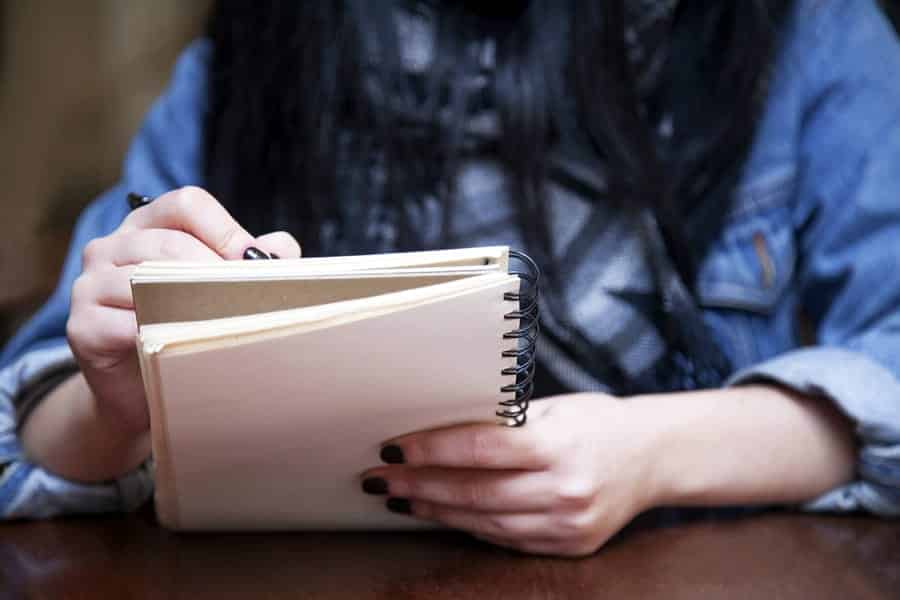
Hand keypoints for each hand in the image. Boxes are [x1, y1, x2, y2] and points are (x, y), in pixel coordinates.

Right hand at [66, 186, 300, 434]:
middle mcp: (111, 246)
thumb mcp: (219, 288)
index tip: (255, 260)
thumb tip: (282, 249)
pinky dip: (161, 334)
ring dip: (193, 302)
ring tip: (225, 319)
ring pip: (145, 280)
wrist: (141, 389)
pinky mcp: (83, 326)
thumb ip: (248, 262)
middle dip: (215, 271)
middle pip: (169, 243)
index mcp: (148, 226)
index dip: (225, 229)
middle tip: (248, 297)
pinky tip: (185, 344)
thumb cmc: (185, 327)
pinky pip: (125, 324)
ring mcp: (90, 285)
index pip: (186, 204)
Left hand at [361, 393, 664, 556]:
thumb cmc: (598, 422)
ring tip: (402, 498)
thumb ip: (506, 423)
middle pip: (475, 491)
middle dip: (419, 486)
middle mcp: (564, 489)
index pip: (480, 448)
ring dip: (436, 511)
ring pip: (484, 522)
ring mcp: (568, 524)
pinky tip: (444, 514)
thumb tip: (442, 429)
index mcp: (559, 445)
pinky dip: (471, 526)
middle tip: (379, 479)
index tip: (394, 448)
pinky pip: (506, 539)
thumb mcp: (555, 409)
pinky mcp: (569, 546)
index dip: (431, 450)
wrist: (654, 458)